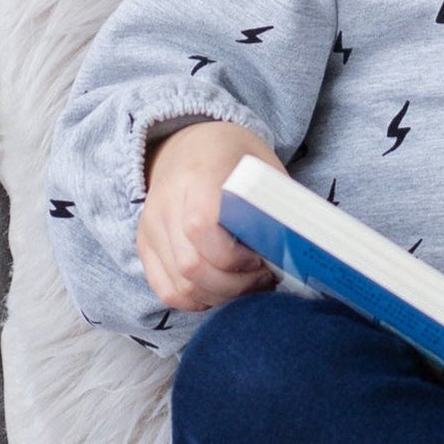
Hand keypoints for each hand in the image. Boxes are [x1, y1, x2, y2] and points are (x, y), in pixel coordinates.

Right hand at [135, 120, 283, 313]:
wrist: (189, 143)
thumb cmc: (235, 157)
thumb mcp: (262, 169)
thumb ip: (274, 206)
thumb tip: (297, 251)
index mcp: (198, 176)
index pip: (201, 228)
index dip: (234, 257)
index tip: (262, 259)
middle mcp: (166, 204)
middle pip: (191, 266)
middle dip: (234, 286)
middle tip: (263, 280)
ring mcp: (151, 227)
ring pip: (180, 286)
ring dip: (219, 296)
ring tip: (246, 286)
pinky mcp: (145, 246)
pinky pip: (166, 290)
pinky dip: (197, 299)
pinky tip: (221, 290)